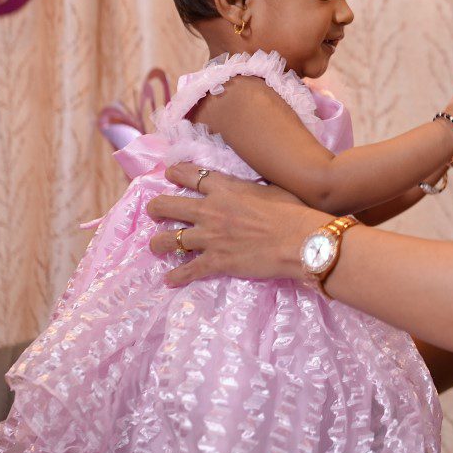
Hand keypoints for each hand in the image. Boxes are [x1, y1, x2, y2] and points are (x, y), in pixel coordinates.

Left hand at [148, 164, 324, 285]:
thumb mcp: (270, 188)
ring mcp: (209, 237)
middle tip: (154, 212)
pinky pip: (187, 270)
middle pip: (169, 205)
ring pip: (169, 239)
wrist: (298, 240)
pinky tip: (169, 280)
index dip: (176, 172)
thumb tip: (249, 190)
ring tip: (156, 246)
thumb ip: (250, 189)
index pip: (192, 175)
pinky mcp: (215, 261)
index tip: (169, 174)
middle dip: (156, 208)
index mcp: (225, 188)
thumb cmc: (292, 211)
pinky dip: (176, 277)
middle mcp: (210, 210)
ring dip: (158, 243)